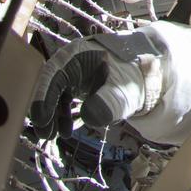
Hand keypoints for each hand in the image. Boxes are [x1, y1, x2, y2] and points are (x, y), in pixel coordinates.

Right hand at [28, 36, 148, 139]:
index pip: (53, 74)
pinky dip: (63, 115)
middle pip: (49, 85)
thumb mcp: (124, 90)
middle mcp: (72, 61)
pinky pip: (64, 100)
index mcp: (79, 54)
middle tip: (45, 135)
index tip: (40, 119)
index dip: (43, 97)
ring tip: (55, 136)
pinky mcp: (79, 84)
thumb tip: (89, 116)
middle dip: (45, 110)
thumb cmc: (135, 75)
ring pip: (55, 94)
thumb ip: (108, 102)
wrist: (150, 72)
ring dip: (53, 116)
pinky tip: (66, 131)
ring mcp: (74, 73)